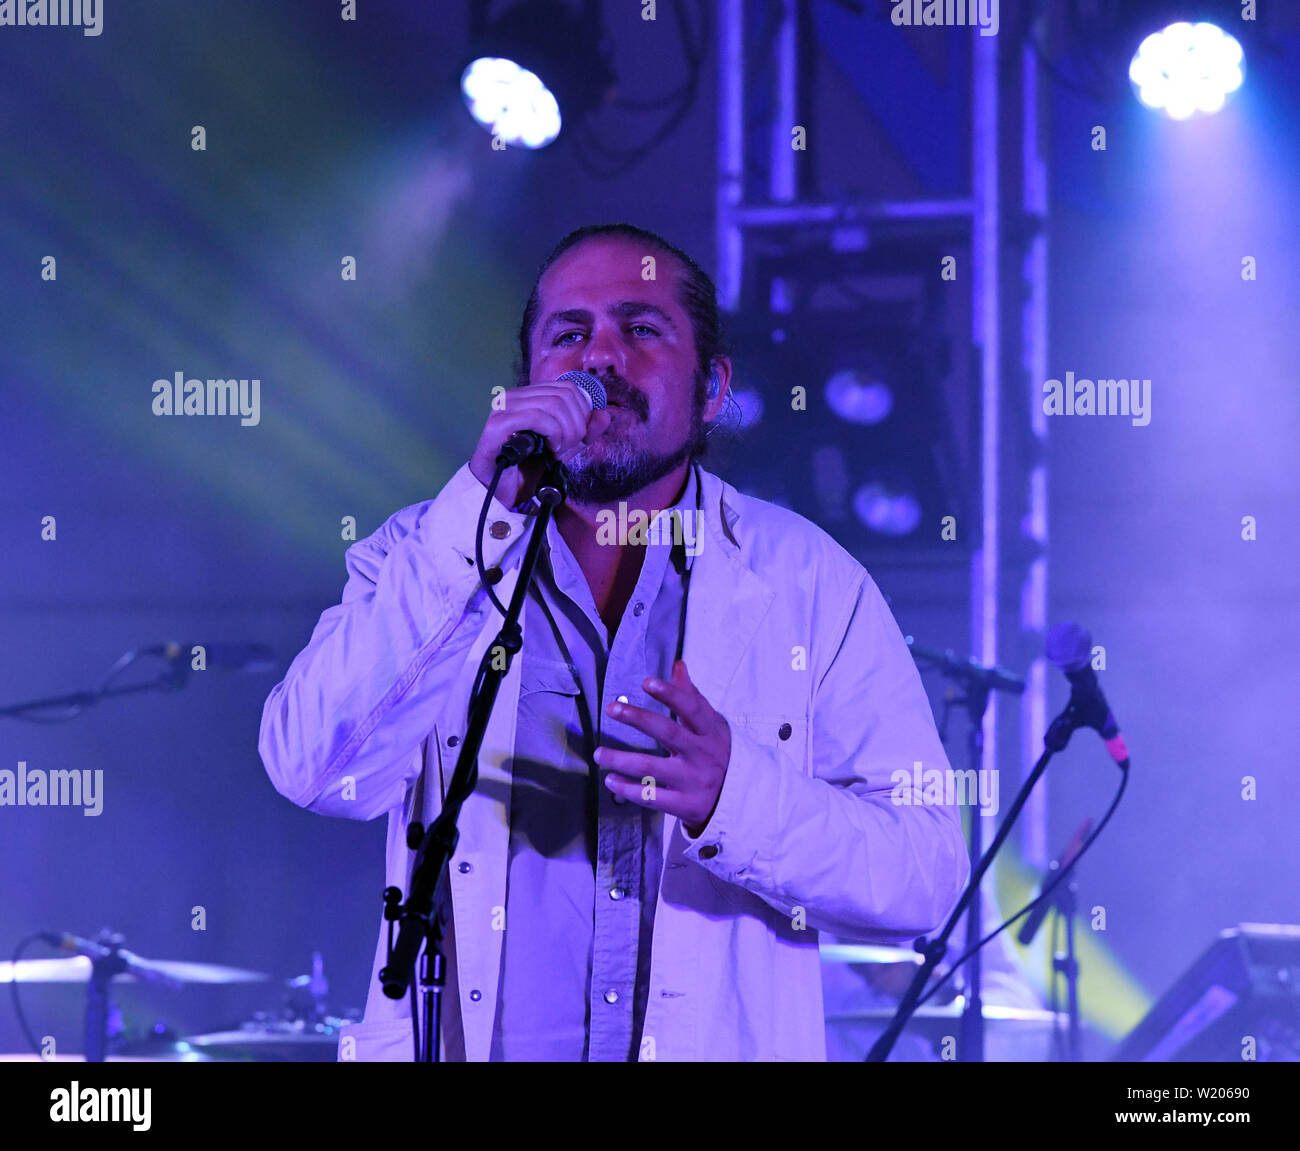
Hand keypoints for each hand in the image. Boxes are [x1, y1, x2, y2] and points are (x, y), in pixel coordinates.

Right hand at [468, 380, 611, 508]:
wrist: (501, 493)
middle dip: (576, 425)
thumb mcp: (564, 449)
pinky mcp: (498, 424)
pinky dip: (552, 434)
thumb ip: (584, 433)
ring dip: (565, 432)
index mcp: (529, 396)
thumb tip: (604, 415)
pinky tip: (550, 449)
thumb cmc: (527, 469)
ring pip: (553, 404)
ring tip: (557, 451)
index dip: (583, 412)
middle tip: (568, 448)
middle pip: (564, 396)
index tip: (579, 438)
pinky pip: (537, 417)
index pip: (568, 388)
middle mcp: (514, 396)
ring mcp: (504, 407)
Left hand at [593, 660, 730, 835]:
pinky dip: (629, 789)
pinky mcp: (685, 805)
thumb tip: (678, 666)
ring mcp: (693, 781)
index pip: (691, 709)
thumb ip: (692, 698)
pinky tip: (611, 780)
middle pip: (668, 733)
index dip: (670, 695)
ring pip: (652, 768)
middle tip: (612, 708)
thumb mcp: (713, 726)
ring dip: (622, 759)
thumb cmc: (720, 754)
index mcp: (710, 732)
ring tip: (599, 753)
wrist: (744, 799)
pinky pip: (652, 796)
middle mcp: (702, 754)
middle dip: (638, 719)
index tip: (647, 682)